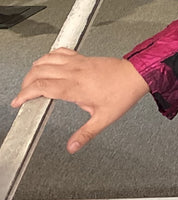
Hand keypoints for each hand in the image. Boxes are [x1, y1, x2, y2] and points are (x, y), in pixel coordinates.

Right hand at [11, 49, 149, 153]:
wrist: (137, 74)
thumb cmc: (123, 93)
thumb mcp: (104, 119)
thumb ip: (86, 133)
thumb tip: (72, 147)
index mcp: (75, 87)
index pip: (41, 87)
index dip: (25, 94)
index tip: (18, 102)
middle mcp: (73, 72)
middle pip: (38, 72)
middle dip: (26, 83)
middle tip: (23, 95)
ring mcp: (77, 62)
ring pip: (46, 59)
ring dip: (34, 69)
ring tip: (31, 81)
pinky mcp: (82, 57)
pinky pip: (59, 52)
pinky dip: (48, 56)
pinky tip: (47, 63)